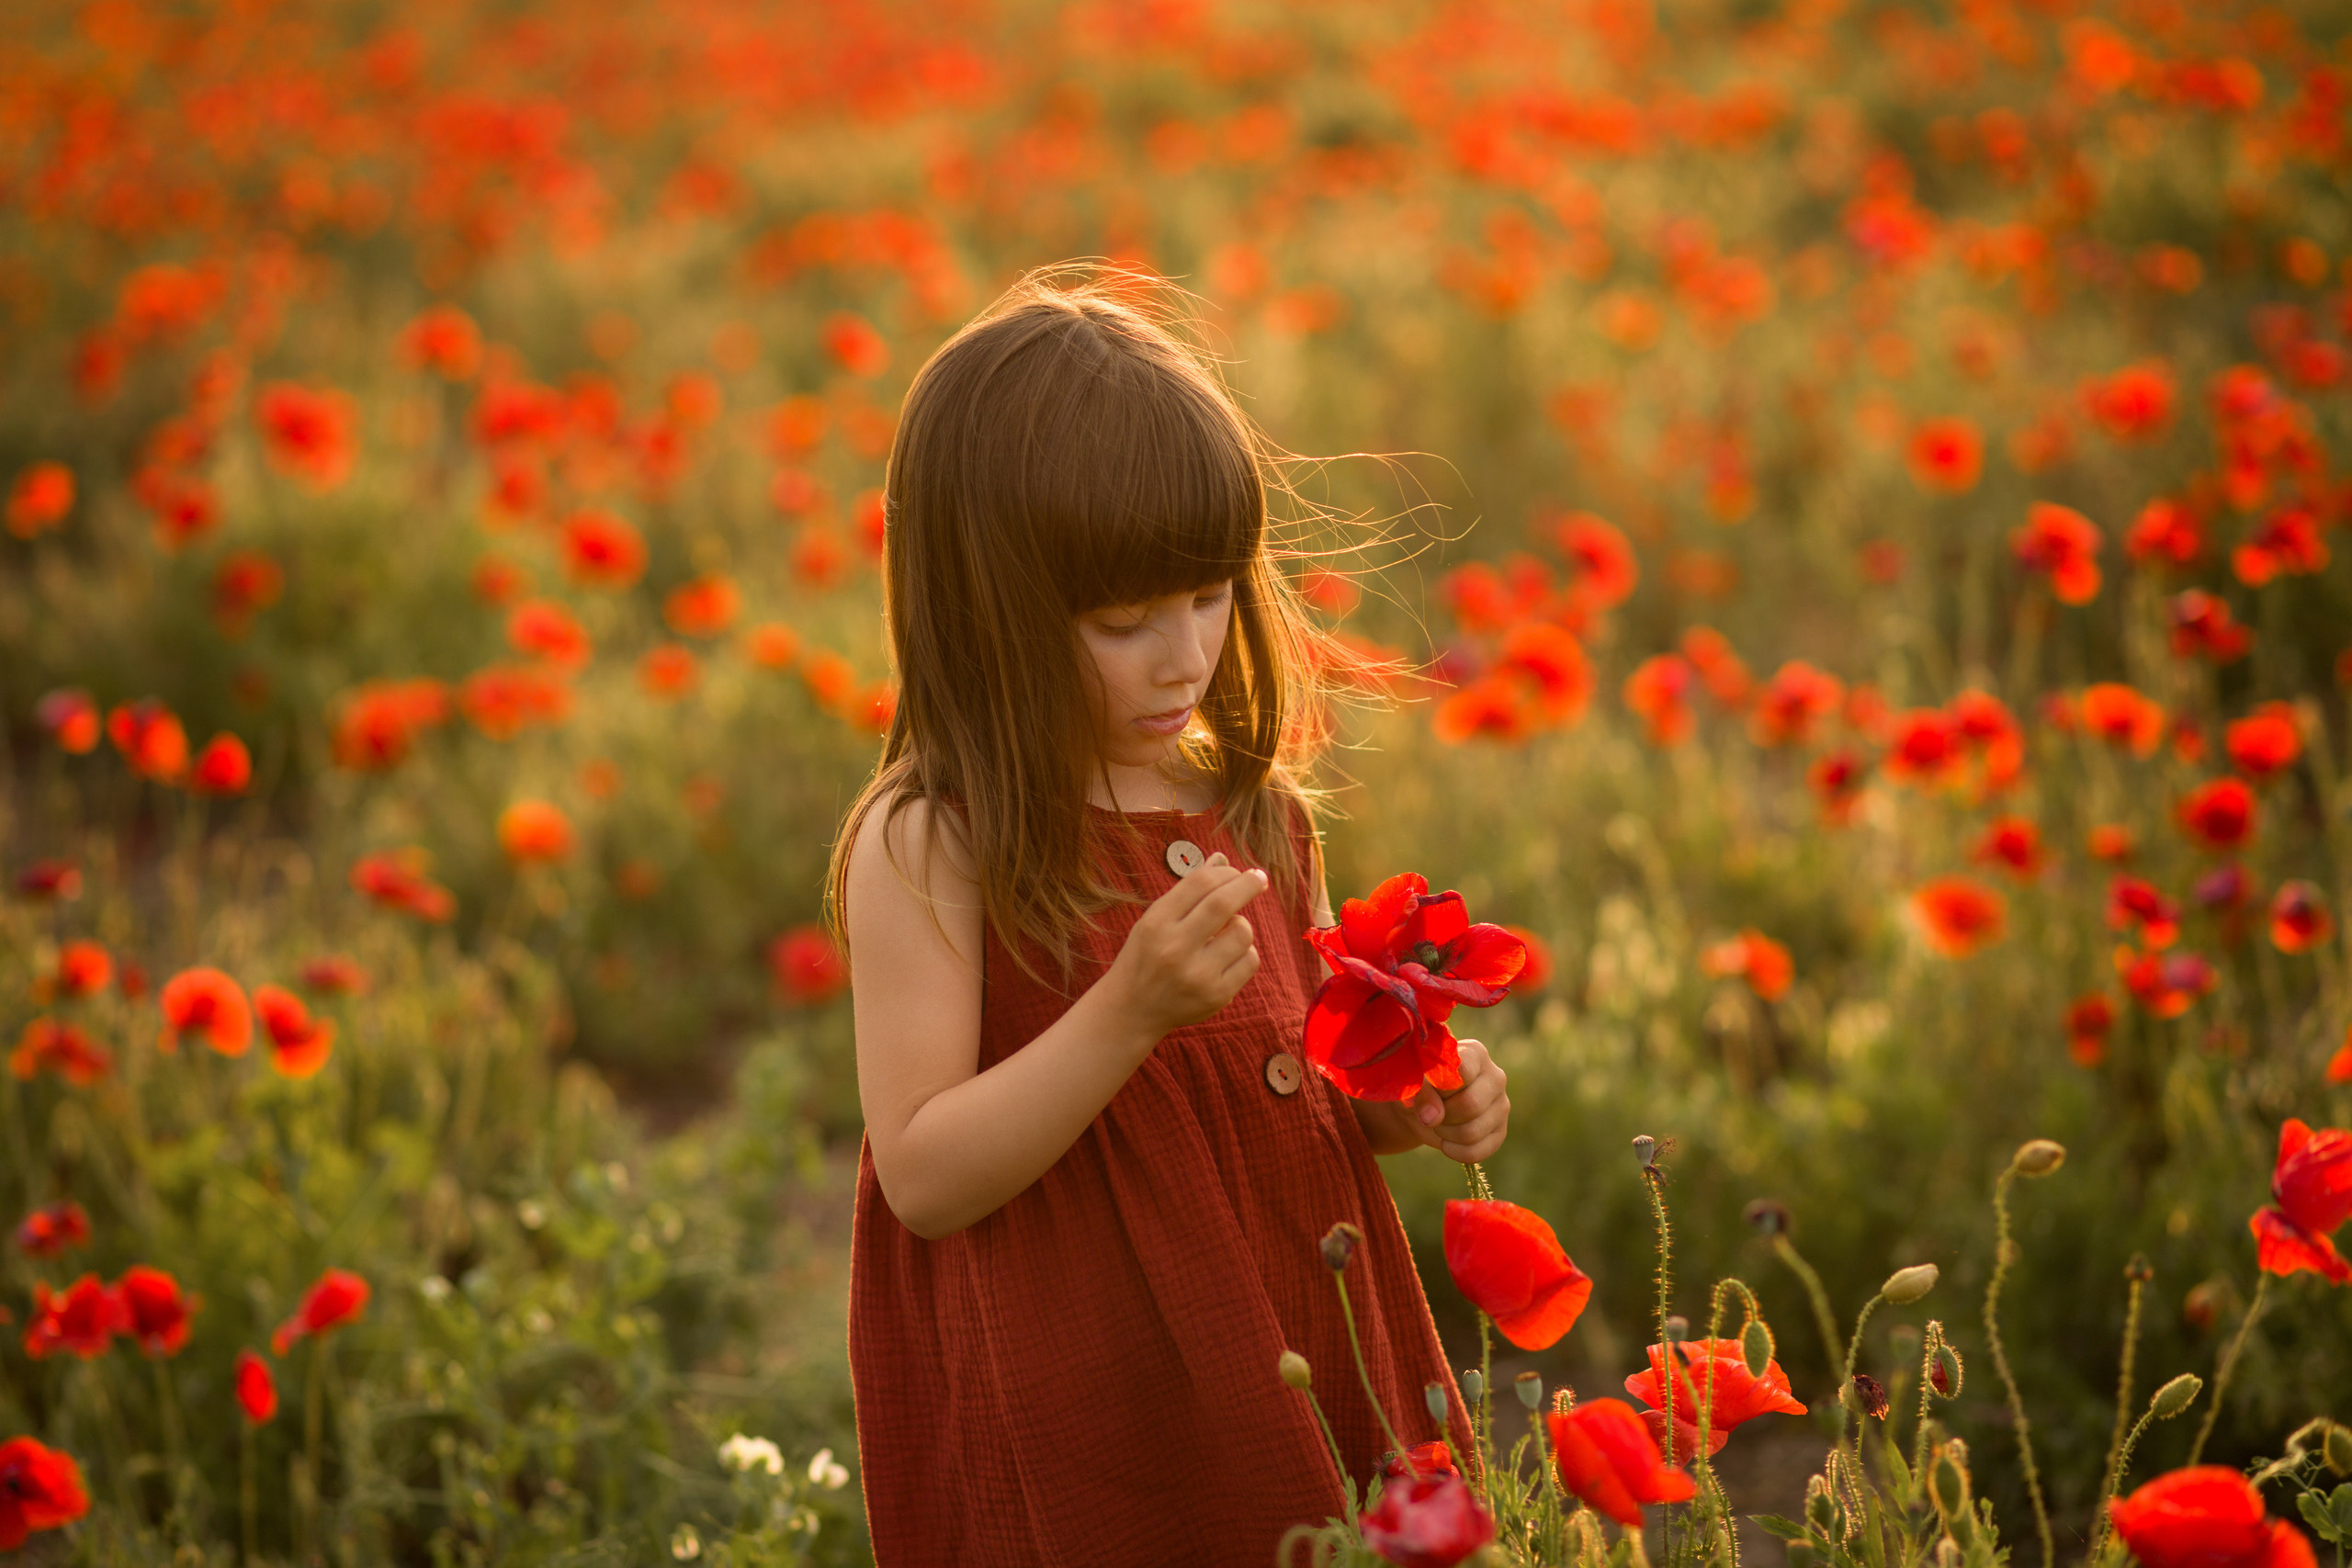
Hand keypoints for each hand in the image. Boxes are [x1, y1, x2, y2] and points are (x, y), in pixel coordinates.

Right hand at [1106, 850, 1265, 1037]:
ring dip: (1242, 924)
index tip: (1239, 871)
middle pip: (1224, 903)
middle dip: (1248, 884)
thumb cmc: (1147, 955)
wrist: (1131, 1010)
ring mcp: (1196, 975)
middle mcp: (1174, 948)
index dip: (1226, 872)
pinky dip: (1245, 952)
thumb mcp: (1156, 919)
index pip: (1200, 883)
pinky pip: (1250, 961)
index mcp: (1156, 923)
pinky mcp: (1216, 996)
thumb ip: (1189, 891)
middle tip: (1259, 878)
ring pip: (1243, 932)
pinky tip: (1228, 956)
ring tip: (1228, 931)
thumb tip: (1222, 859)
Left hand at [1405, 1039, 1508, 1162]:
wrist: (1423, 1108)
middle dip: (1442, 1115)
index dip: (1441, 1088)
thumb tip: (1432, 1118)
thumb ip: (1420, 1094)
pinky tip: (1446, 1142)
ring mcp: (1501, 1105)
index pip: (1463, 1072)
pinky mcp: (1499, 1132)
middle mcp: (1495, 1076)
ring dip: (1446, 1134)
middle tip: (1430, 1112)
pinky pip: (1478, 1151)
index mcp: (1474, 1053)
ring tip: (1438, 1124)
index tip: (1429, 1088)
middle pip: (1471, 1105)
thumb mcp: (1412, 1084)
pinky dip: (1455, 1152)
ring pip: (1473, 1131)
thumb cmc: (1417, 1086)